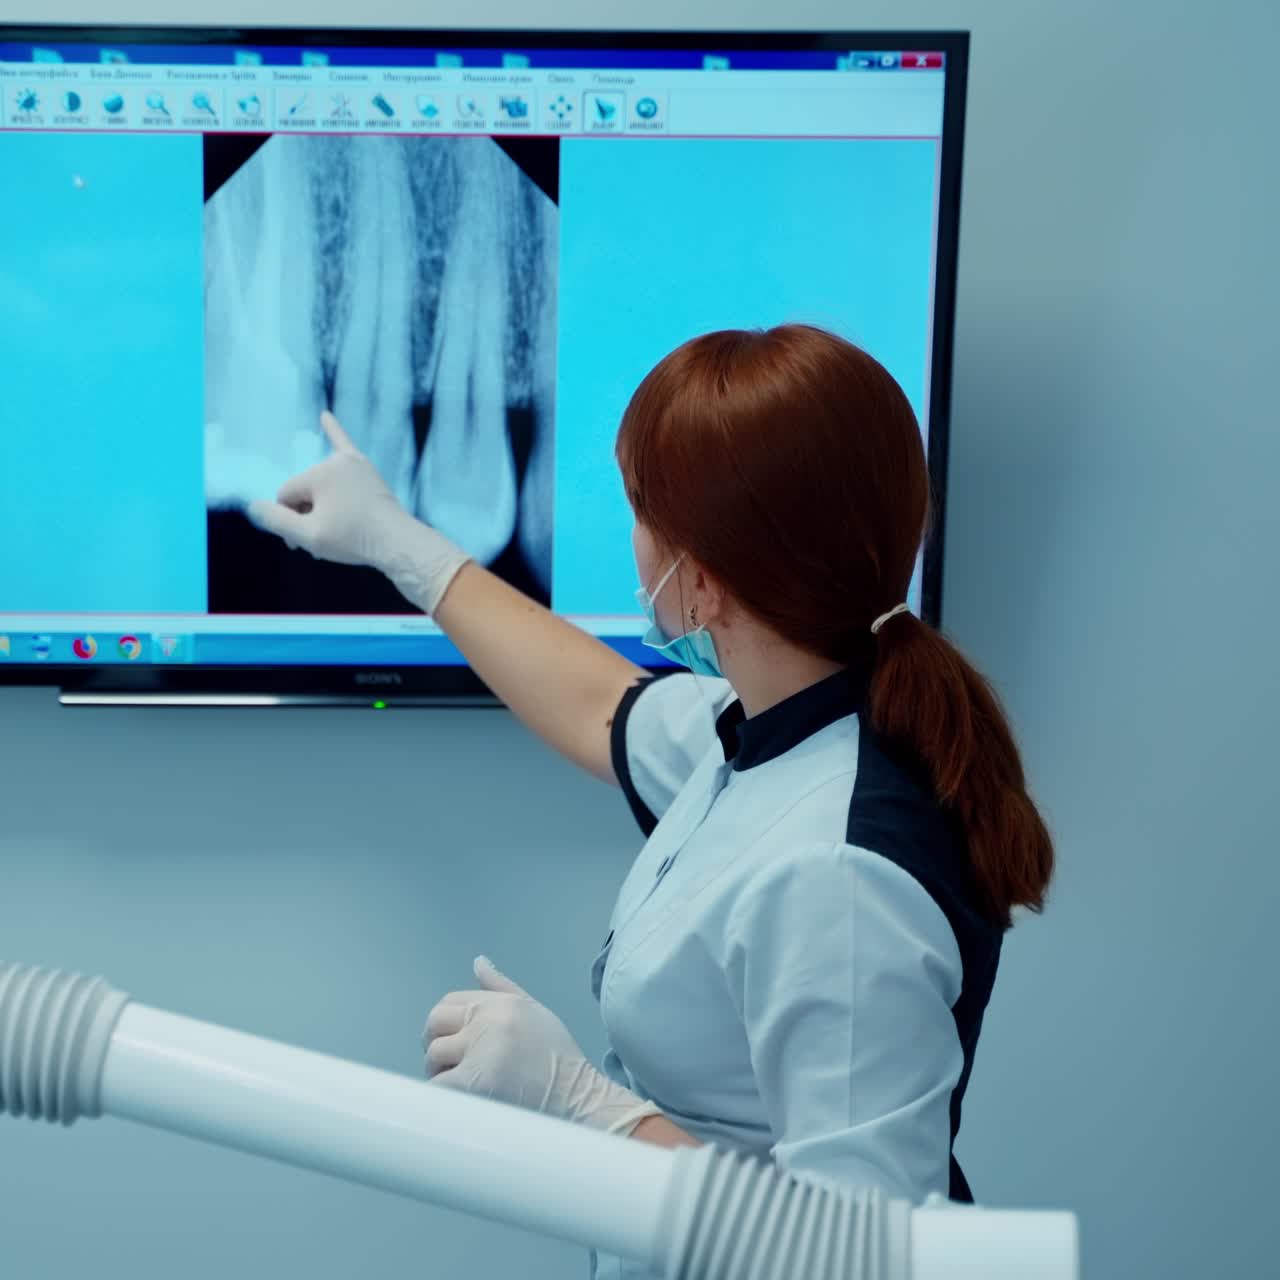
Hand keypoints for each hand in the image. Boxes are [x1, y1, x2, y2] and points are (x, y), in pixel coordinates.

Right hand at [248, 411, 469, 614]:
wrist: (398, 543)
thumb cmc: (354, 540)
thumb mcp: (310, 536)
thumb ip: (277, 520)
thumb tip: (253, 505)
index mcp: (318, 474)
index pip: (285, 495)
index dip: (289, 521)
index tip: (302, 542)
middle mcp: (334, 462)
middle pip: (304, 490)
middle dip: (306, 515)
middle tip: (322, 542)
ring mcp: (353, 464)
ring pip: (321, 485)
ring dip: (320, 504)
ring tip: (335, 527)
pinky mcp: (366, 470)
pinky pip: (345, 445)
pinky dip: (334, 431)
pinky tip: (325, 415)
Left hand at [423, 957, 661, 1134]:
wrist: (576, 1095)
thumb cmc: (556, 1057)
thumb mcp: (534, 1010)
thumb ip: (501, 986)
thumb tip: (478, 962)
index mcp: (501, 1003)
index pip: (450, 1001)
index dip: (444, 1022)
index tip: (451, 1042)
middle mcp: (488, 1020)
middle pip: (435, 1022)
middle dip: (433, 1043)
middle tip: (447, 1065)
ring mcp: (480, 1050)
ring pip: (434, 1055)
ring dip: (439, 1073)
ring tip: (458, 1086)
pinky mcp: (475, 1082)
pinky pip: (438, 1085)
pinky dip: (439, 1093)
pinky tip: (455, 1101)